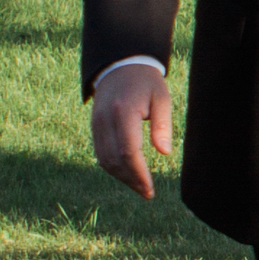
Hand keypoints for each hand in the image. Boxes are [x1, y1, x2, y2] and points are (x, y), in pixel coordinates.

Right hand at [91, 67, 173, 198]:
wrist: (119, 66)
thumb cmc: (146, 83)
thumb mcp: (161, 98)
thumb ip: (163, 124)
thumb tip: (164, 153)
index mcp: (123, 112)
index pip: (129, 152)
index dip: (139, 174)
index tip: (150, 189)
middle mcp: (105, 120)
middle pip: (115, 160)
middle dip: (131, 180)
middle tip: (148, 193)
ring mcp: (96, 124)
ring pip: (105, 160)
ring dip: (122, 177)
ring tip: (140, 187)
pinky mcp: (94, 127)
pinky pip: (101, 154)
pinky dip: (113, 168)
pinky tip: (128, 174)